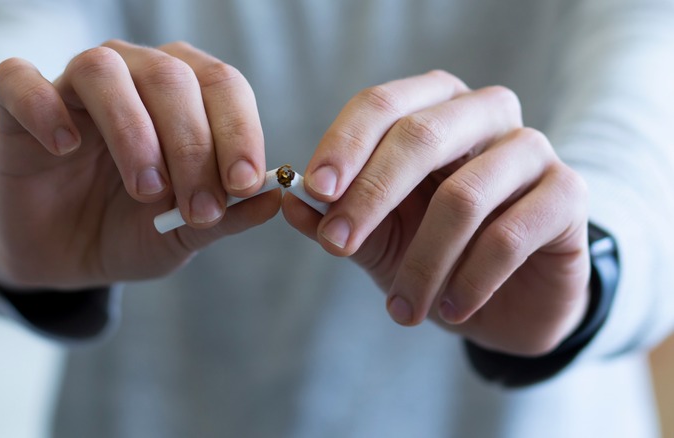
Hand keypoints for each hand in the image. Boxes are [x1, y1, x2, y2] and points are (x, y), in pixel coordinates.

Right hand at [0, 40, 279, 289]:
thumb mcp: (185, 233)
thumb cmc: (133, 231)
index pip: (222, 86)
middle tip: (198, 207)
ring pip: (103, 71)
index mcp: (185, 95)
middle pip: (170, 78)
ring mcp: (74, 87)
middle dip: (192, 145)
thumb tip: (275, 197)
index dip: (239, 131)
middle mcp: (134, 75)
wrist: (66, 255)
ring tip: (146, 189)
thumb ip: (228, 215)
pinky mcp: (18, 105)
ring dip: (132, 130)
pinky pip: (20, 83)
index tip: (245, 183)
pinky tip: (65, 147)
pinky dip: (45, 109)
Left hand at [283, 70, 589, 355]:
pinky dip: (470, 279)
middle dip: (371, 195)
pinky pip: (510, 234)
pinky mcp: (568, 194)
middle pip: (420, 136)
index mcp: (433, 108)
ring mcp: (531, 150)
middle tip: (338, 245)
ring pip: (464, 196)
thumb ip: (334, 219)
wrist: (510, 298)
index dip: (344, 145)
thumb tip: (287, 202)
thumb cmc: (436, 254)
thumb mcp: (376, 239)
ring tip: (401, 309)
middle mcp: (484, 114)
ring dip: (422, 261)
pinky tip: (450, 310)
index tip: (314, 190)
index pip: (382, 104)